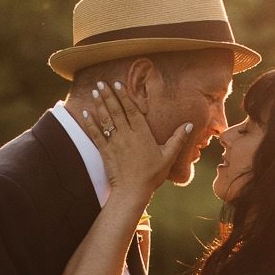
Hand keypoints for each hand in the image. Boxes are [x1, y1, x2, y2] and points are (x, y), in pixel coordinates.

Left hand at [78, 79, 191, 199]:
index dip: (124, 96)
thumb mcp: (168, 156)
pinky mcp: (105, 151)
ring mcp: (114, 142)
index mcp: (142, 134)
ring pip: (105, 119)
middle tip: (101, 82)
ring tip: (94, 91)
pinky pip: (96, 134)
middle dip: (108, 95)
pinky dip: (90, 122)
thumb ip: (178, 139)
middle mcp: (127, 135)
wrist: (132, 191)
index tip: (118, 84)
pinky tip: (85, 112)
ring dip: (99, 104)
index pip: (131, 110)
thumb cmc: (152, 175)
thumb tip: (189, 124)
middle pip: (116, 111)